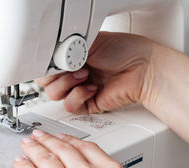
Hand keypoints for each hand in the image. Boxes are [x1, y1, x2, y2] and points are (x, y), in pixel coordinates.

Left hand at [14, 130, 155, 167]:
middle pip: (64, 149)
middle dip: (50, 139)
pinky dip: (24, 167)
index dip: (72, 141)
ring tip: (28, 143)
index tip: (65, 139)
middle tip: (41, 135)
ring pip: (46, 159)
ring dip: (35, 148)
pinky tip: (20, 163)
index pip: (87, 148)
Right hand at [36, 32, 156, 113]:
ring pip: (54, 95)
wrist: (143, 68)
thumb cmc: (125, 51)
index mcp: (72, 56)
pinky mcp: (88, 104)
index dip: (45, 65)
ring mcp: (80, 88)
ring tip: (84, 74)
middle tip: (68, 66)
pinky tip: (91, 87)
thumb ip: (65, 50)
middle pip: (46, 82)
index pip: (46, 65)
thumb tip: (49, 57)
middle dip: (54, 74)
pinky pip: (70, 106)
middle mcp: (74, 72)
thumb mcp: (88, 41)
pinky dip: (78, 96)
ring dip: (66, 84)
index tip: (51, 60)